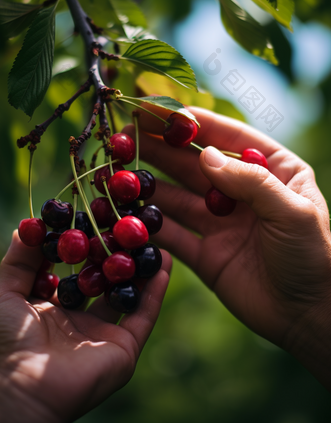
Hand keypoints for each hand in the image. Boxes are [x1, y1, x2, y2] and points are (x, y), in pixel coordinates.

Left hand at [0, 231, 170, 422]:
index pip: (80, 273)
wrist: (19, 389)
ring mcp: (105, 336)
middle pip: (107, 283)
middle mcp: (83, 323)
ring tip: (153, 241)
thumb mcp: (6, 294)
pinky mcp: (125, 349)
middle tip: (132, 227)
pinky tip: (164, 265)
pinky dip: (155, 291)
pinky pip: (143, 315)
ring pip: (129, 296)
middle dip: (119, 256)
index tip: (100, 222)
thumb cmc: (6, 343)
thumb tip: (27, 226)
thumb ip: (19, 261)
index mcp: (57, 310)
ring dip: (143, 270)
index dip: (90, 249)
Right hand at [124, 106, 330, 388]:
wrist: (310, 316)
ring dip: (148, 185)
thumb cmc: (314, 257)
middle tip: (126, 135)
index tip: (160, 111)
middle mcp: (241, 192)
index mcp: (272, 170)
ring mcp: (220, 222)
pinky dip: (150, 226)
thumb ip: (251, 181)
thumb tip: (204, 155)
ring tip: (117, 171)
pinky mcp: (205, 253)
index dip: (194, 123)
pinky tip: (126, 213)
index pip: (228, 137)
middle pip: (194, 164)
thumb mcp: (293, 211)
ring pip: (177, 197)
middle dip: (161, 149)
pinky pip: (172, 234)